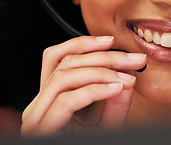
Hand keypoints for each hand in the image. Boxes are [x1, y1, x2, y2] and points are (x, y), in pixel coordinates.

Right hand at [21, 36, 145, 135]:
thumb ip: (115, 101)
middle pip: (66, 64)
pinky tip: (117, 88)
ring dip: (101, 71)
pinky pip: (67, 101)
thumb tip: (128, 76)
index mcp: (49, 97)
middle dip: (104, 57)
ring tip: (127, 76)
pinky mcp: (41, 130)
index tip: (111, 41)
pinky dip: (95, 90)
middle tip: (133, 59)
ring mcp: (36, 118)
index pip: (55, 57)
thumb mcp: (107, 124)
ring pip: (64, 77)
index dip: (83, 44)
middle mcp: (38, 105)